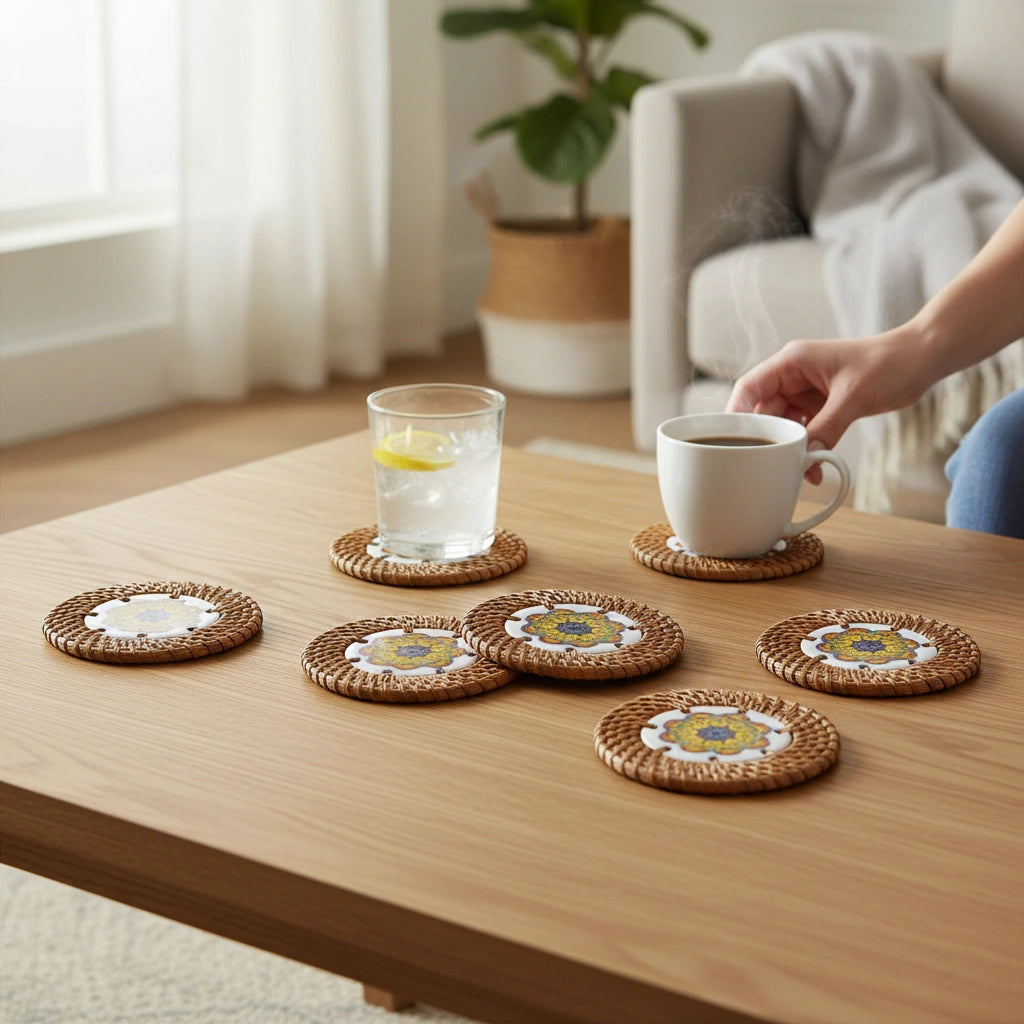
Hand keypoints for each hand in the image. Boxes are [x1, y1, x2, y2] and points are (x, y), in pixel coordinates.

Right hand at [727, 330, 927, 483]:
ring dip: (789, 447)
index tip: (732, 443)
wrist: (921, 359)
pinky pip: (804, 430)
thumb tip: (803, 457)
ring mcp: (806, 391)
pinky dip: (807, 447)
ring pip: (783, 424)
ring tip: (800, 469)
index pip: (749, 388)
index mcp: (792, 362)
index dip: (736, 415)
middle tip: (771, 465)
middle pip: (763, 411)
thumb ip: (825, 428)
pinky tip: (813, 465)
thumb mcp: (853, 398)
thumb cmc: (889, 363)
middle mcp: (793, 375)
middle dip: (768, 439)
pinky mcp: (821, 405)